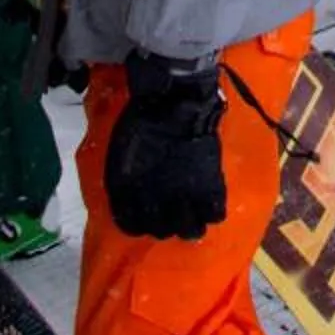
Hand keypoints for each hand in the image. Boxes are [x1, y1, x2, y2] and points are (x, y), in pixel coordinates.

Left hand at [104, 54, 226, 239]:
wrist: (173, 103)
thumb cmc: (141, 120)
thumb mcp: (120, 153)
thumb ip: (123, 180)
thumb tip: (129, 196)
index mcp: (128, 192)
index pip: (129, 224)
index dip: (136, 223)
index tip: (142, 217)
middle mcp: (155, 201)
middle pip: (160, 231)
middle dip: (163, 225)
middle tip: (169, 215)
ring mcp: (185, 197)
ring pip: (190, 230)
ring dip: (189, 226)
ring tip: (192, 216)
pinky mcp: (210, 187)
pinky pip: (214, 215)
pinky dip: (212, 213)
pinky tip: (209, 204)